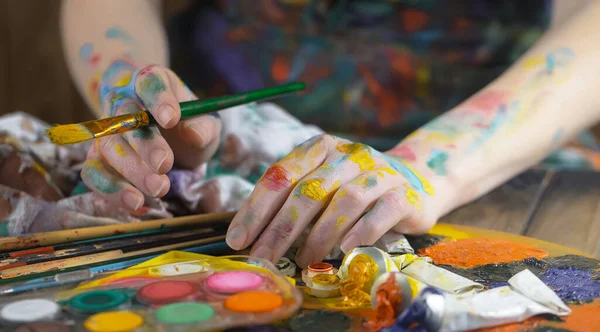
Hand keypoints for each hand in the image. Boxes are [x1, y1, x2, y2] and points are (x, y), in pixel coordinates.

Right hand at [81, 65, 220, 210]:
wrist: (167, 133)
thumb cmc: (188, 123)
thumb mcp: (204, 121)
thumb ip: (202, 126)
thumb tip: (194, 135)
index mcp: (150, 81)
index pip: (150, 82)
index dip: (158, 99)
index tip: (171, 119)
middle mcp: (122, 102)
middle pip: (124, 118)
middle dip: (144, 144)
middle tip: (164, 165)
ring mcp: (107, 131)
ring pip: (108, 147)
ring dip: (132, 171)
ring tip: (159, 189)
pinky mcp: (97, 158)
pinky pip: (93, 173)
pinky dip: (111, 191)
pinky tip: (137, 203)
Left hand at [226, 134, 437, 267]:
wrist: (416, 181)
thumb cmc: (355, 188)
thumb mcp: (323, 184)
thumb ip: (294, 199)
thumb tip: (253, 236)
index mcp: (320, 147)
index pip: (281, 174)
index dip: (256, 208)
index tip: (238, 239)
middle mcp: (349, 154)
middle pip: (308, 191)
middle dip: (281, 229)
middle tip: (263, 258)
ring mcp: (379, 171)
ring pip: (344, 201)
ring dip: (319, 236)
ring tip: (302, 261)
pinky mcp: (404, 194)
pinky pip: (381, 212)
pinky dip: (360, 232)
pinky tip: (344, 251)